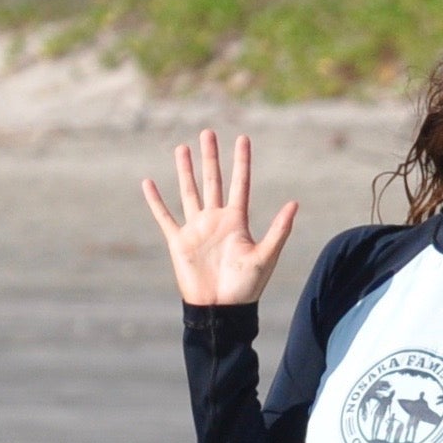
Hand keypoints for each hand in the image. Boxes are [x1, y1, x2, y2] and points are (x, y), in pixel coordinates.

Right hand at [142, 128, 298, 307]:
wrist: (221, 309)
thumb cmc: (247, 287)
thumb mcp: (266, 255)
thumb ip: (279, 230)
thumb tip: (294, 203)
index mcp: (237, 221)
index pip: (240, 184)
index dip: (241, 162)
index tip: (242, 138)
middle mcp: (216, 220)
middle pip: (213, 181)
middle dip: (211, 157)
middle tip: (208, 133)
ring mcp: (196, 229)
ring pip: (189, 192)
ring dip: (185, 170)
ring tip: (182, 148)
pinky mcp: (178, 241)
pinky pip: (164, 216)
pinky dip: (155, 201)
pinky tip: (148, 183)